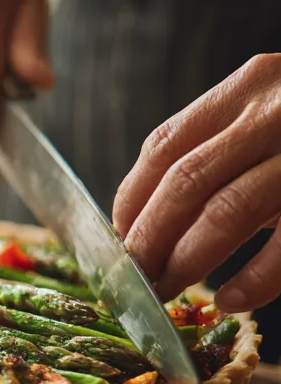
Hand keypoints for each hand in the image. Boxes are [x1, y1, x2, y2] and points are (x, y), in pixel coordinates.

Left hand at [113, 54, 280, 310]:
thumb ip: (221, 151)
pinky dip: (253, 278)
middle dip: (150, 239)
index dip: (130, 200)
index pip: (164, 146)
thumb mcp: (275, 119)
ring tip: (170, 292)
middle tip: (135, 280)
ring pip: (229, 211)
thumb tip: (143, 223)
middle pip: (185, 181)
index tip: (117, 241)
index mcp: (252, 84)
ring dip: (188, 261)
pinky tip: (231, 299)